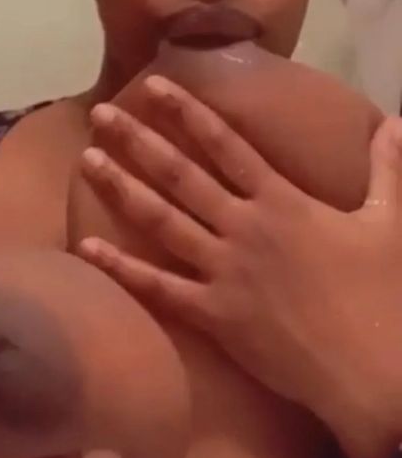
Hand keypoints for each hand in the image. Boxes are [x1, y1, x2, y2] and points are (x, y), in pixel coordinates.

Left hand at [77, 76, 401, 457]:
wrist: (370, 370)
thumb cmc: (382, 295)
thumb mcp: (391, 222)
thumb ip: (388, 168)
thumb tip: (398, 122)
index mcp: (282, 201)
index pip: (227, 145)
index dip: (189, 113)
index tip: (156, 87)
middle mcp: (243, 227)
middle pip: (181, 175)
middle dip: (138, 141)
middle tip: (102, 114)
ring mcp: (223, 271)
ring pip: (161, 221)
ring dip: (121, 189)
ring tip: (86, 161)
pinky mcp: (213, 315)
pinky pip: (159, 287)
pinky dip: (121, 269)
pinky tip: (87, 248)